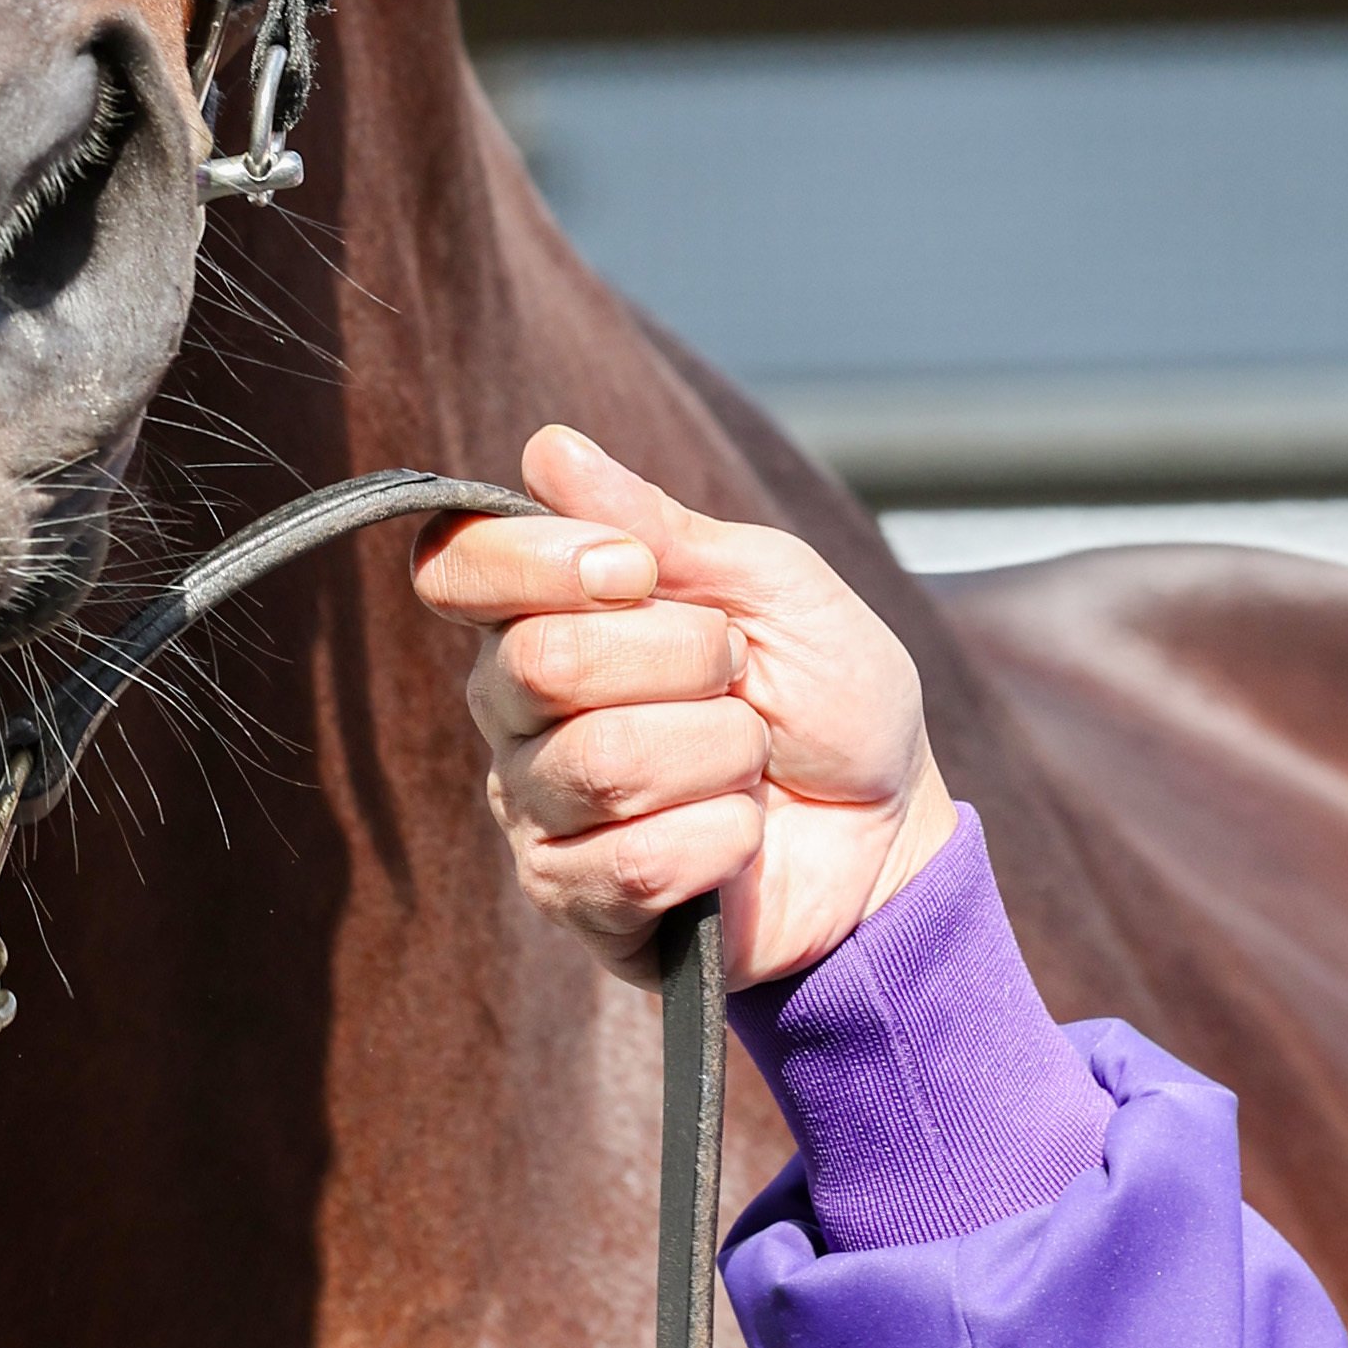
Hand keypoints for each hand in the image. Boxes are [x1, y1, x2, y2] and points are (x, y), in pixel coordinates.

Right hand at [416, 421, 957, 989]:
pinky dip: (722, 837)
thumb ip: (663, 527)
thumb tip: (549, 451)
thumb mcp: (775, 585)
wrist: (891, 832)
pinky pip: (631, 861)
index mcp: (545, 610)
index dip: (540, 562)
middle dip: (680, 660)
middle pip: (539, 662)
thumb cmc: (827, 698)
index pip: (457, 564)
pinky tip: (738, 834)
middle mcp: (515, 706)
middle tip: (734, 675)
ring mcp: (538, 806)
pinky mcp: (577, 897)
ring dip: (717, 754)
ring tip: (747, 761)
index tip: (635, 570)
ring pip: (596, 764)